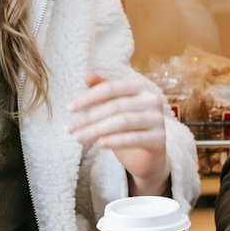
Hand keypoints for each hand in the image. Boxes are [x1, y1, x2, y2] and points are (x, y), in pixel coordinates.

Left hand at [67, 72, 168, 194]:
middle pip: (116, 106)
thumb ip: (102, 90)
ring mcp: (157, 119)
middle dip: (90, 117)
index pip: (111, 88)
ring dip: (97, 130)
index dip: (89, 97)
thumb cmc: (127, 126)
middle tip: (70, 128)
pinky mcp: (159, 139)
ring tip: (78, 138)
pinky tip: (100, 144)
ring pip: (123, 122)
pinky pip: (134, 138)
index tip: (69, 108)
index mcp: (139, 86)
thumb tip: (87, 75)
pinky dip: (115, 141)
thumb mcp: (112, 106)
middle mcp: (151, 99)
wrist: (147, 155)